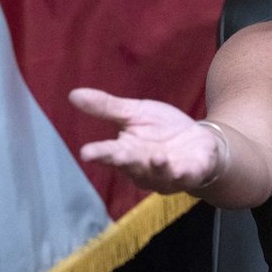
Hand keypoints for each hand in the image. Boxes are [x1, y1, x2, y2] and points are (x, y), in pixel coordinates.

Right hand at [68, 88, 222, 192]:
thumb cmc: (162, 129)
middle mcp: (143, 168)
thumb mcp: (135, 113)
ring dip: (157, 168)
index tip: (86, 153)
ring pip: (158, 174)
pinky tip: (181, 170)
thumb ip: (107, 108)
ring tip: (156, 158)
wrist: (198, 141)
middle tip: (115, 155)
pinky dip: (182, 174)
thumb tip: (73, 94)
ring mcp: (166, 174)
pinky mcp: (190, 174)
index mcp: (126, 151)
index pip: (109, 153)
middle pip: (131, 165)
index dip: (98, 153)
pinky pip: (185, 177)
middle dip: (124, 161)